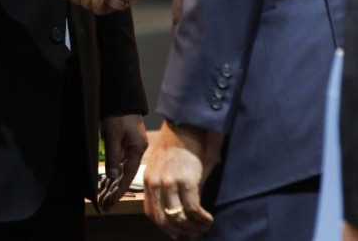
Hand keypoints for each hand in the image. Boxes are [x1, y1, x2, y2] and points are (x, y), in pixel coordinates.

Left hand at [99, 114, 147, 210]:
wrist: (121, 97)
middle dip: (114, 192)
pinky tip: (105, 183)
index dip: (118, 191)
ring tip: (102, 198)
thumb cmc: (118, 114)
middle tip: (103, 205)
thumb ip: (113, 157)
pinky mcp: (124, 144)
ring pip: (120, 171)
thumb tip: (113, 178)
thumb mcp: (113, 135)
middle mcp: (135, 151)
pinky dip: (111, 174)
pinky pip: (118, 163)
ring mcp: (130, 147)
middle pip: (124, 176)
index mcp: (137, 149)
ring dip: (111, 185)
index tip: (110, 203)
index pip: (127, 176)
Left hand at [143, 122, 219, 237]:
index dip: (166, 228)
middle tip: (194, 234)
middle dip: (181, 232)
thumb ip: (165, 190)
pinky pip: (193, 209)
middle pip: (165, 221)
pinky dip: (202, 218)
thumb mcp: (162, 168)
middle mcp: (156, 184)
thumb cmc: (176, 147)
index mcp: (148, 182)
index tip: (178, 233)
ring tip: (204, 227)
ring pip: (179, 218)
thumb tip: (178, 215)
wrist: (184, 127)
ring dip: (194, 228)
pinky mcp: (186, 181)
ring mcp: (170, 183)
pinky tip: (208, 218)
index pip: (152, 215)